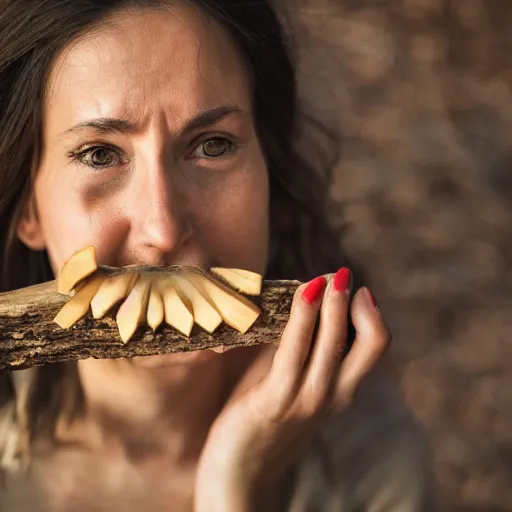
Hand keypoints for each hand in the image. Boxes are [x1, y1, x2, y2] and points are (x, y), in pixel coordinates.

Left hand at [194, 269, 390, 511]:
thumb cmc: (261, 420)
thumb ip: (298, 350)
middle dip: (356, 302)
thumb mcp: (290, 383)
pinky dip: (303, 316)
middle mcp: (334, 395)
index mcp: (341, 390)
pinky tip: (304, 292)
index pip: (374, 345)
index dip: (371, 312)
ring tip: (331, 276)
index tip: (354, 287)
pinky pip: (295, 350)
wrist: (238, 477)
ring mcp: (308, 399)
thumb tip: (299, 306)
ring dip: (335, 303)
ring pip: (335, 341)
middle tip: (343, 273)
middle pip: (369, 342)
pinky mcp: (276, 400)